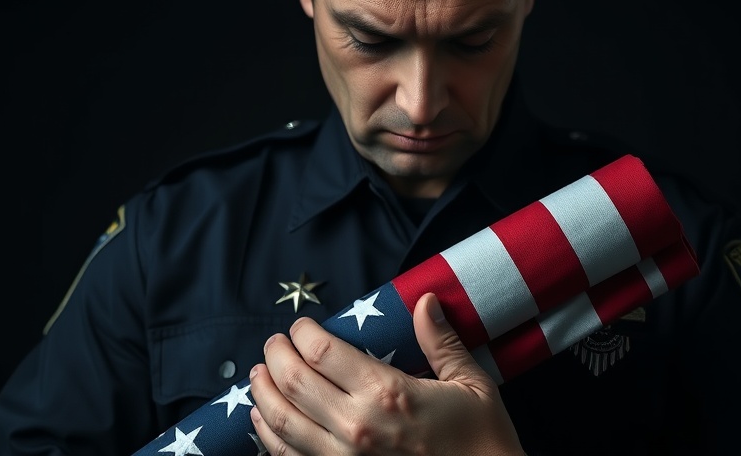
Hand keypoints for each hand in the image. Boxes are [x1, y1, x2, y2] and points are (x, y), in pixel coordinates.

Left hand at [248, 292, 524, 454]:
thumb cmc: (482, 440)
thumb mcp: (471, 385)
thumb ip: (441, 341)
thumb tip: (424, 301)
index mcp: (387, 393)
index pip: (322, 351)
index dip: (302, 332)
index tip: (301, 325)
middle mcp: (356, 426)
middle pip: (294, 381)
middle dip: (275, 355)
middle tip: (274, 343)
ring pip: (282, 421)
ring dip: (262, 393)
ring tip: (258, 375)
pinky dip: (268, 435)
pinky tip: (263, 419)